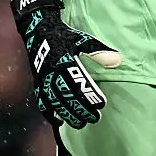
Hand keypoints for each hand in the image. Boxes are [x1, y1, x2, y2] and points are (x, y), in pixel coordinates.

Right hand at [11, 0, 121, 133]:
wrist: (39, 32)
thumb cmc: (65, 37)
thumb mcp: (83, 40)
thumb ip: (99, 52)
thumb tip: (118, 60)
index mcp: (65, 62)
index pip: (80, 83)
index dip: (90, 95)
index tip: (101, 104)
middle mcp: (53, 73)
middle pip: (68, 97)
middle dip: (81, 110)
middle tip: (95, 118)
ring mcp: (44, 80)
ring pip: (55, 103)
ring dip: (68, 115)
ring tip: (81, 123)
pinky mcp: (37, 84)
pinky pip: (42, 102)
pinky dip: (50, 114)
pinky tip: (59, 121)